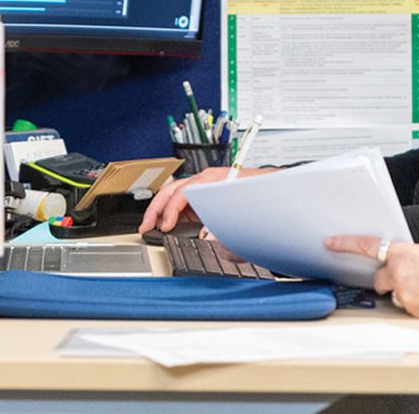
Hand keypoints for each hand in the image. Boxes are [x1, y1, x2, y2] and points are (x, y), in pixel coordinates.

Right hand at [138, 166, 277, 232]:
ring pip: (174, 192)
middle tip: (146, 227)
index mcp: (214, 179)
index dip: (171, 210)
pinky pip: (183, 198)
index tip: (165, 227)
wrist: (273, 187)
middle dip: (156, 209)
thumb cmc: (259, 194)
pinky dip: (172, 211)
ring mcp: (205, 183)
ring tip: (151, 226)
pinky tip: (168, 224)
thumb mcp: (243, 214)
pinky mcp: (205, 191)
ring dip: (161, 209)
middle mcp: (207, 178)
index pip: (183, 192)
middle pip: (172, 189)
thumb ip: (225, 228)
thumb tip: (209, 239)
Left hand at [325, 235, 418, 319]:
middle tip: (412, 278)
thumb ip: (407, 258)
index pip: (368, 246)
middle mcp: (399, 272)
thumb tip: (395, 266)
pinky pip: (404, 308)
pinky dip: (413, 305)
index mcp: (404, 252)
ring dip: (404, 294)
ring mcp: (403, 293)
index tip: (330, 242)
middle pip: (379, 279)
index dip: (346, 243)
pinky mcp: (410, 309)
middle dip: (390, 280)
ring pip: (393, 295)